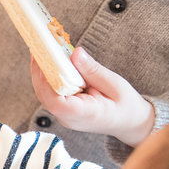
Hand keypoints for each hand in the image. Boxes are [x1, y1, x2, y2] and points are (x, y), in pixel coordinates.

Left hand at [31, 47, 155, 146]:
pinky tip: (49, 61)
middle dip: (39, 71)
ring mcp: (64, 116)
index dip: (47, 82)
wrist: (129, 122)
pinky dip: (47, 77)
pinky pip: (50, 93)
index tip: (46, 60)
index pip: (57, 103)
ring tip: (42, 49)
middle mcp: (69, 118)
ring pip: (44, 94)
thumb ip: (93, 70)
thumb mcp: (115, 84)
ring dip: (41, 72)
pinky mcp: (63, 110)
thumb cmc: (126, 105)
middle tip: (39, 47)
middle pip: (45, 96)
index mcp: (85, 115)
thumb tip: (75, 53)